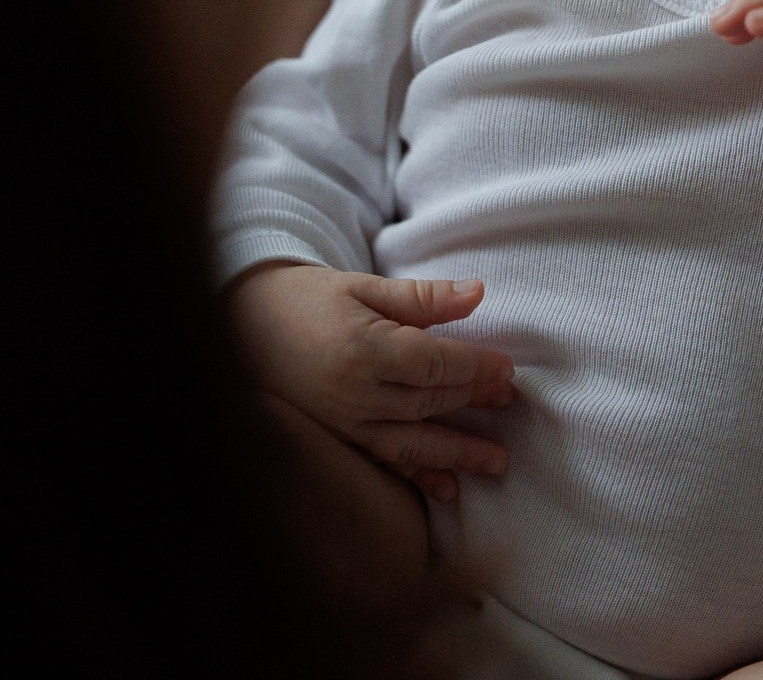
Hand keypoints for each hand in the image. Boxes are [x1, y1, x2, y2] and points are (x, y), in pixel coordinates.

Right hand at [229, 265, 515, 502]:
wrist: (235, 325)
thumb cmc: (303, 299)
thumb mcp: (362, 286)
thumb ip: (423, 297)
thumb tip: (478, 293)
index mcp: (364, 350)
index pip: (435, 364)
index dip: (476, 366)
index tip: (508, 368)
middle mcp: (354, 395)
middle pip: (429, 401)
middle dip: (474, 401)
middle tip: (512, 401)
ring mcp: (342, 424)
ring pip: (412, 440)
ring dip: (458, 451)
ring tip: (497, 462)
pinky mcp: (335, 440)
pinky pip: (382, 461)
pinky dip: (416, 477)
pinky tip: (447, 490)